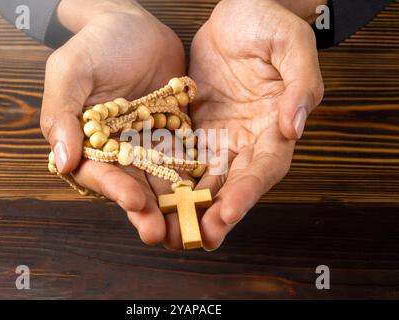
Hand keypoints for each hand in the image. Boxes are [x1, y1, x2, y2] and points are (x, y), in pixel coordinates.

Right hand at [40, 0, 184, 244]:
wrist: (136, 25)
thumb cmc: (98, 43)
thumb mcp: (71, 70)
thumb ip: (62, 113)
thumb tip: (62, 161)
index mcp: (88, 141)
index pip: (98, 172)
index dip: (114, 188)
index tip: (134, 200)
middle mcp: (118, 150)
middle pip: (130, 186)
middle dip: (145, 210)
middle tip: (160, 233)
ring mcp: (148, 145)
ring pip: (159, 180)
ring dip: (171, 204)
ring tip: (186, 225)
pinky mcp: (174, 136)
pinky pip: (184, 160)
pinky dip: (194, 178)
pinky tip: (207, 196)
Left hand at [164, 0, 323, 249]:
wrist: (237, 12)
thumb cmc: (269, 22)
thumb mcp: (291, 45)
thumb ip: (299, 86)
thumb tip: (293, 129)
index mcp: (275, 125)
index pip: (264, 167)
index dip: (247, 192)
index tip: (227, 213)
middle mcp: (248, 139)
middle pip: (233, 184)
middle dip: (215, 213)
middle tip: (194, 238)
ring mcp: (221, 136)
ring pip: (206, 179)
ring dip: (190, 206)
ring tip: (172, 231)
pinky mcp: (197, 128)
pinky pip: (182, 157)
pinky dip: (171, 179)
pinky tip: (156, 198)